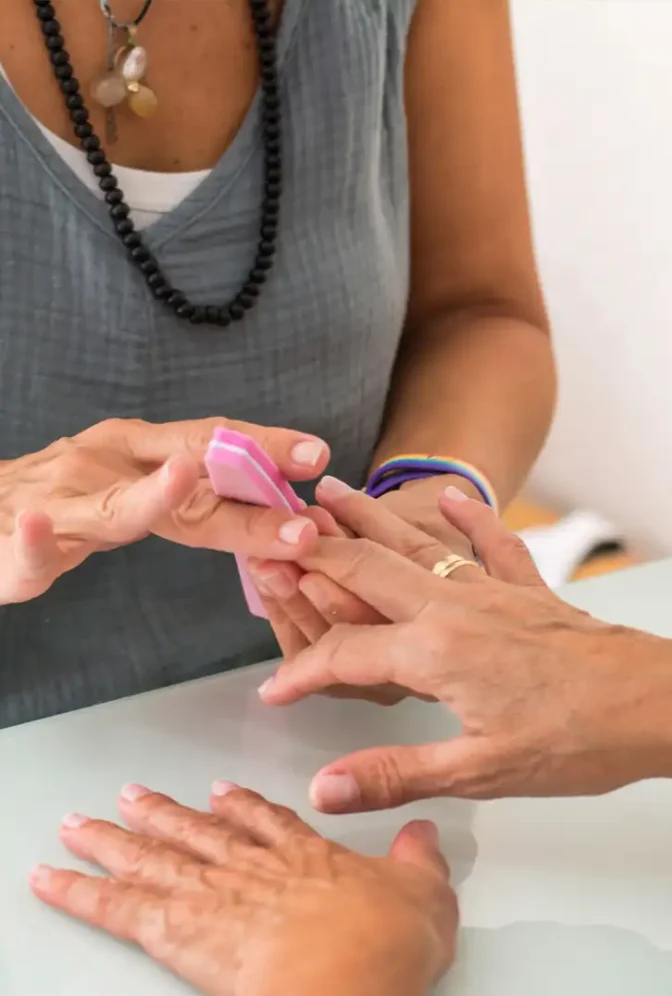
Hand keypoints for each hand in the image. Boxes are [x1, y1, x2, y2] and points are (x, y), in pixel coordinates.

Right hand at [0, 418, 330, 604]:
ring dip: (151, 494)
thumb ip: (204, 502)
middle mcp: (105, 464)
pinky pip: (29, 550)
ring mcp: (60, 501)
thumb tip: (289, 512)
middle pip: (183, 465)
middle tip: (300, 482)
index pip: (213, 444)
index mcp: (138, 451)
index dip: (265, 448)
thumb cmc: (71, 501)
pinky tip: (35, 530)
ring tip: (183, 477)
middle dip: (244, 471)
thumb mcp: (138, 490)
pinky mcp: (14, 546)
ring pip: (112, 505)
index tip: (317, 454)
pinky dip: (33, 542)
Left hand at [31, 783, 456, 995]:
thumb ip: (420, 860)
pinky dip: (79, 892)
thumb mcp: (425, 896)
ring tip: (82, 824)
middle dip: (163, 814)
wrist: (347, 979)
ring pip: (152, 857)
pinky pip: (115, 907)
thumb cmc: (382, 946)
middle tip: (132, 795)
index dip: (242, 807)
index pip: (267, 823)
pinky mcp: (178, 930)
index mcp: (308, 857)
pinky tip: (54, 880)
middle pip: (198, 833)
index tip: (222, 793)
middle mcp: (256, 867)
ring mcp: (214, 893)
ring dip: (114, 839)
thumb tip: (425, 832)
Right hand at [257, 487, 671, 812]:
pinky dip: (469, 519)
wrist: (659, 701)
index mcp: (436, 652)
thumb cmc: (579, 739)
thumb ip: (397, 773)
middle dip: (317, 549)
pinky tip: (453, 497)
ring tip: (334, 490)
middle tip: (276, 525)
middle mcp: (456, 608)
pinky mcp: (530, 591)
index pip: (345, 653)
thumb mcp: (483, 770)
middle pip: (369, 570)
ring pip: (418, 547)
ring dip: (372, 520)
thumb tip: (325, 788)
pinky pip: (492, 545)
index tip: (273, 690)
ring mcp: (494, 592)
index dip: (301, 671)